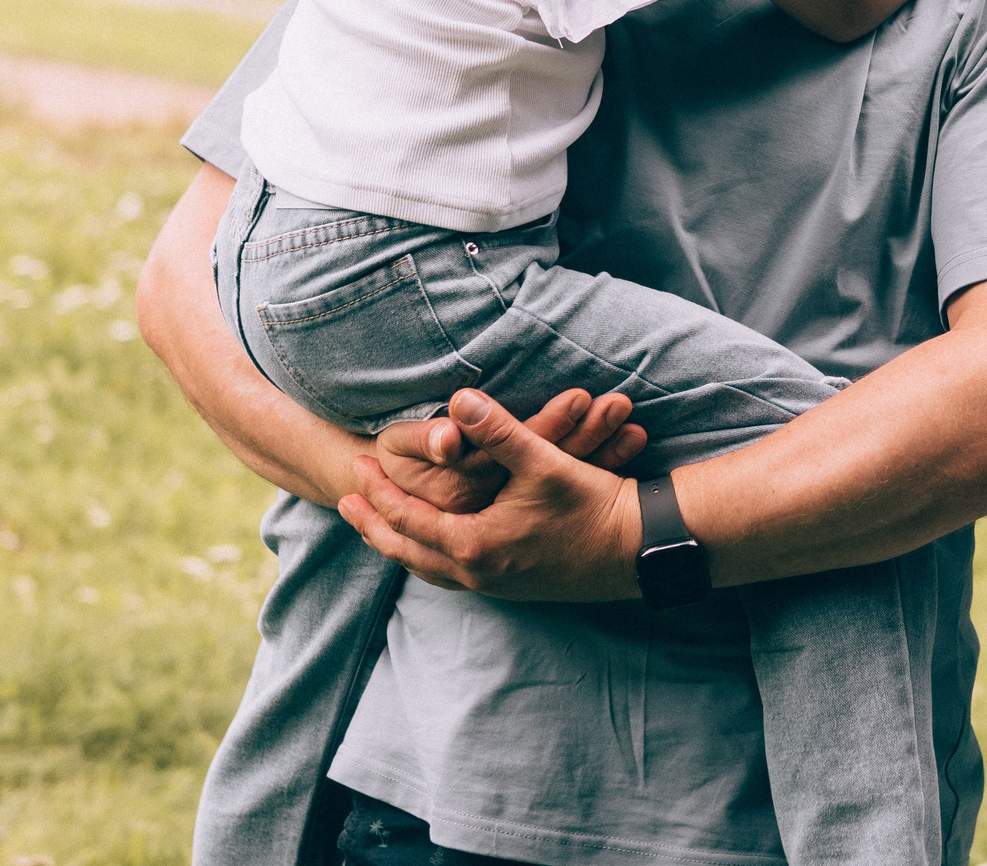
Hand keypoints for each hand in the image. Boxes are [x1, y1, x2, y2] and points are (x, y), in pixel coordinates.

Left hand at [341, 388, 644, 600]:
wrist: (638, 550)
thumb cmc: (594, 505)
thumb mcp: (543, 461)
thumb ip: (498, 430)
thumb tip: (459, 399)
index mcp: (473, 544)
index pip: (406, 518)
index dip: (378, 491)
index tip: (357, 466)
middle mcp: (477, 573)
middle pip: (405, 552)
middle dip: (373, 524)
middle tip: (348, 501)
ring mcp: (496, 585)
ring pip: (427, 569)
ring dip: (399, 543)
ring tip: (382, 523)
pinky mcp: (514, 587)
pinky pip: (452, 576)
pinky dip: (429, 558)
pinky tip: (435, 545)